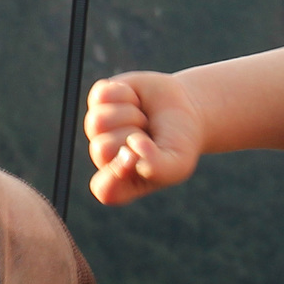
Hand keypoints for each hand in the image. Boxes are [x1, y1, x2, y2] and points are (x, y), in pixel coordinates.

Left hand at [86, 72, 202, 204]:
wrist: (186, 108)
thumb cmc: (179, 143)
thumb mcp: (177, 163)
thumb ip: (156, 167)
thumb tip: (131, 150)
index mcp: (121, 182)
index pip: (104, 189)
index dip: (117, 172)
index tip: (135, 157)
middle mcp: (105, 157)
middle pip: (100, 148)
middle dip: (131, 134)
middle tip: (148, 133)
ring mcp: (99, 129)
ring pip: (98, 121)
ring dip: (130, 115)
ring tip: (143, 118)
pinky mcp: (99, 102)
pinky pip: (101, 95)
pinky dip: (125, 93)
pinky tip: (136, 100)